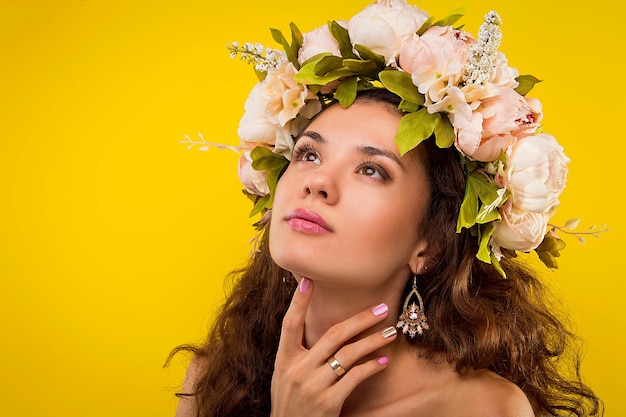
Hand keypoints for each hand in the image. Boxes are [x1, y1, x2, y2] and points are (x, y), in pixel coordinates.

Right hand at [270, 277, 397, 416]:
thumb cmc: (290, 402)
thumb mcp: (285, 375)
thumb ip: (299, 354)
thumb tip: (325, 331)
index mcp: (284, 359)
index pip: (290, 324)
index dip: (298, 302)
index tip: (308, 281)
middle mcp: (297, 369)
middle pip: (333, 335)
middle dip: (360, 319)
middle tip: (382, 308)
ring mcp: (313, 386)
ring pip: (348, 354)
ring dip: (373, 341)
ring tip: (391, 334)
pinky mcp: (328, 402)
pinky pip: (355, 377)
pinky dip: (371, 368)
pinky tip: (382, 363)